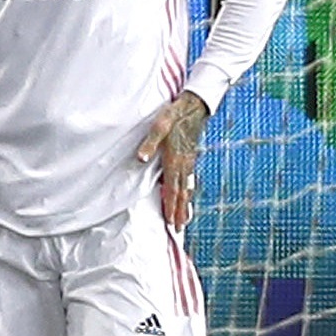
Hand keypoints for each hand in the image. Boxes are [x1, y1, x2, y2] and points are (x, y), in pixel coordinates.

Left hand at [137, 91, 211, 228]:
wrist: (195, 106)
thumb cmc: (174, 116)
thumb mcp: (158, 126)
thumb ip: (149, 144)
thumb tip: (141, 159)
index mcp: (175, 160)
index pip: (173, 190)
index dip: (172, 207)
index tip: (172, 223)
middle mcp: (184, 164)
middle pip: (182, 193)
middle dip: (180, 212)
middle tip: (180, 229)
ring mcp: (189, 161)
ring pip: (187, 187)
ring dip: (185, 204)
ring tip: (185, 218)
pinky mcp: (190, 156)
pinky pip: (189, 179)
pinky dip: (188, 191)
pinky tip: (187, 194)